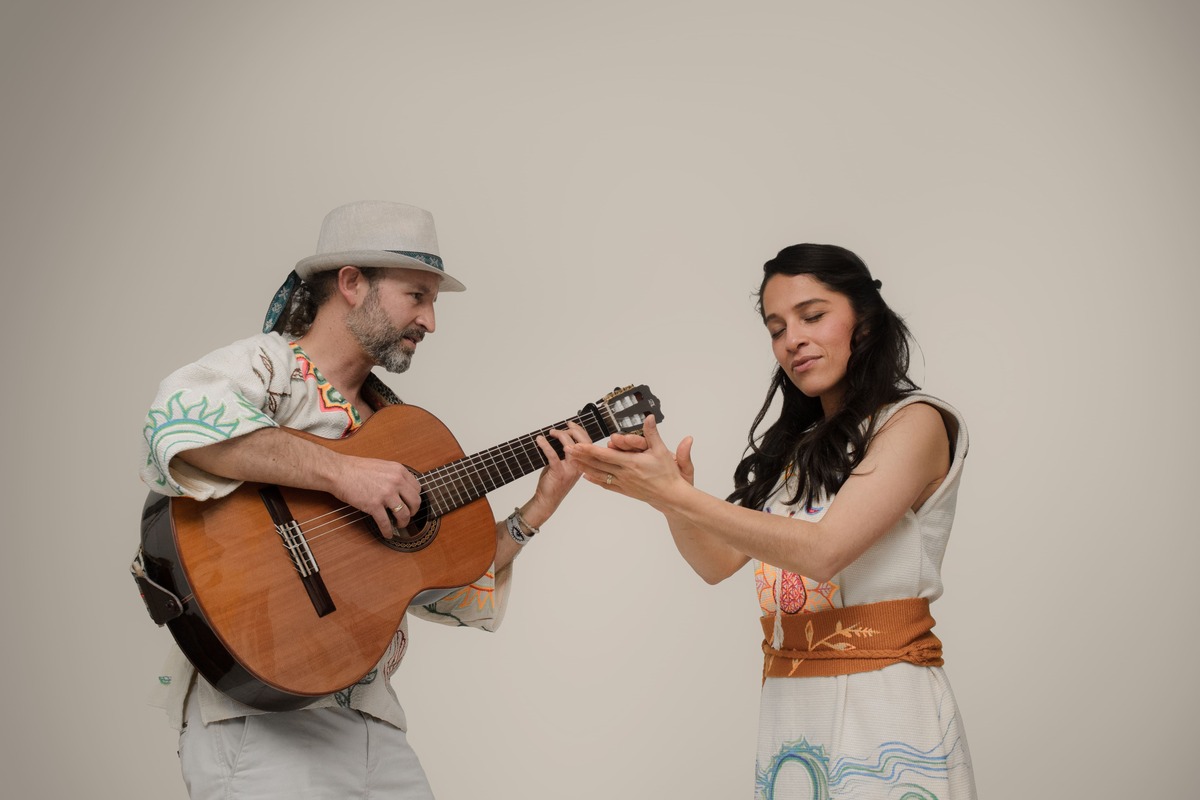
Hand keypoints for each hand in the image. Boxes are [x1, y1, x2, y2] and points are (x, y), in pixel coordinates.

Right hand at [331, 454, 422, 538]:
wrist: (339, 471)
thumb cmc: (357, 468)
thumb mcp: (383, 466)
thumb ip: (394, 476)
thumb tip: (402, 489)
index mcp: (399, 471)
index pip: (417, 488)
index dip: (415, 498)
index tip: (411, 504)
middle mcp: (396, 481)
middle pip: (415, 502)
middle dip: (413, 512)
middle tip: (408, 516)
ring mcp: (386, 494)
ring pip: (404, 514)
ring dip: (403, 523)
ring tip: (399, 525)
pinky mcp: (374, 505)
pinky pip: (385, 522)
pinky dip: (388, 531)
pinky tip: (388, 534)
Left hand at [521, 421, 590, 527]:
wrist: (547, 500)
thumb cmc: (554, 482)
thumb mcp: (564, 465)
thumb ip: (565, 453)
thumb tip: (560, 435)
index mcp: (584, 464)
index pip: (587, 442)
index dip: (580, 430)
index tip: (570, 424)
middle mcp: (580, 466)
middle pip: (582, 441)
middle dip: (571, 430)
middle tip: (560, 428)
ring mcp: (570, 469)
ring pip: (569, 445)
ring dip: (560, 435)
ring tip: (551, 433)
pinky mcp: (559, 472)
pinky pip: (553, 454)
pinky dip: (545, 445)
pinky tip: (540, 440)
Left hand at [567, 415, 693, 507]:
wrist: (671, 496)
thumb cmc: (668, 474)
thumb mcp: (662, 451)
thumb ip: (653, 433)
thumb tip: (649, 418)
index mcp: (631, 463)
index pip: (605, 455)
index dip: (589, 450)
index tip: (577, 445)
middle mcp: (624, 474)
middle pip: (597, 464)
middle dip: (581, 457)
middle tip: (567, 450)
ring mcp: (623, 483)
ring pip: (599, 475)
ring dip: (584, 467)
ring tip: (571, 461)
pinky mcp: (624, 490)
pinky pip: (605, 484)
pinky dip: (594, 479)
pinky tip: (586, 476)